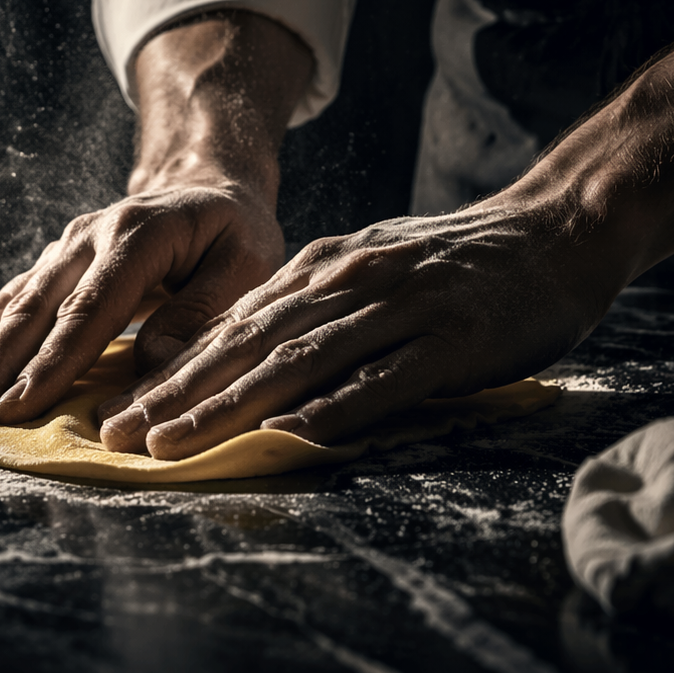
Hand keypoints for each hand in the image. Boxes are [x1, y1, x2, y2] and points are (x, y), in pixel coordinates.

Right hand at [0, 179, 283, 421]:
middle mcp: (87, 238)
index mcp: (137, 236)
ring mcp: (63, 250)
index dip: (51, 362)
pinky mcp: (51, 266)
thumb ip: (201, 311)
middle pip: (32, 310)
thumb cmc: (234, 234)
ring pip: (7, 308)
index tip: (16, 407)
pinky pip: (3, 306)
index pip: (88, 310)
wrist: (207, 185)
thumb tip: (154, 362)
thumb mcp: (245, 264)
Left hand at [98, 15, 673, 459]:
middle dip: (177, 394)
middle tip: (118, 436)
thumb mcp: (373, 269)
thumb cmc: (460, 263)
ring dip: (228, 405)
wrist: (555, 229)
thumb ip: (318, 312)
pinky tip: (290, 437)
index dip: (174, 371)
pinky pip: (383, 379)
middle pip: (248, 345)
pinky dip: (334, 408)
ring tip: (173, 442)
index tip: (121, 410)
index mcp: (325, 268)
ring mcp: (398, 308)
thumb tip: (254, 366)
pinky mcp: (450, 340)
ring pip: (297, 361)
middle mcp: (348, 282)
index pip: (234, 326)